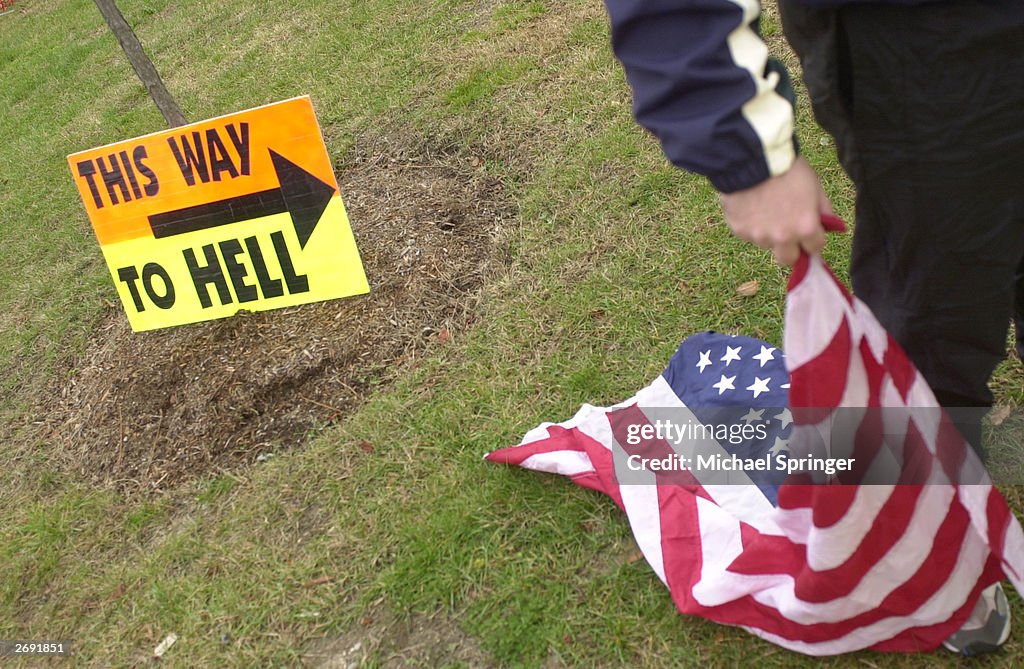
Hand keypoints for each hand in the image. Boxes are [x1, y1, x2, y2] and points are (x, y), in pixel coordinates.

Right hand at [718, 156, 833, 265]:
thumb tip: (828, 225)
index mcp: (805, 228)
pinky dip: (750, 224)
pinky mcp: (739, 230)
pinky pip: (747, 234)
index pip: (815, 248)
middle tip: (787, 230)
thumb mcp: (815, 185)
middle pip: (788, 259)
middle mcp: (782, 238)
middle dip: (791, 248)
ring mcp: (758, 236)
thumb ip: (824, 209)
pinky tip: (750, 204)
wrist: (752, 157)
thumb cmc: (787, 168)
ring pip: (766, 243)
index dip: (813, 238)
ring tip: (765, 207)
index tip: (809, 230)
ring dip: (768, 232)